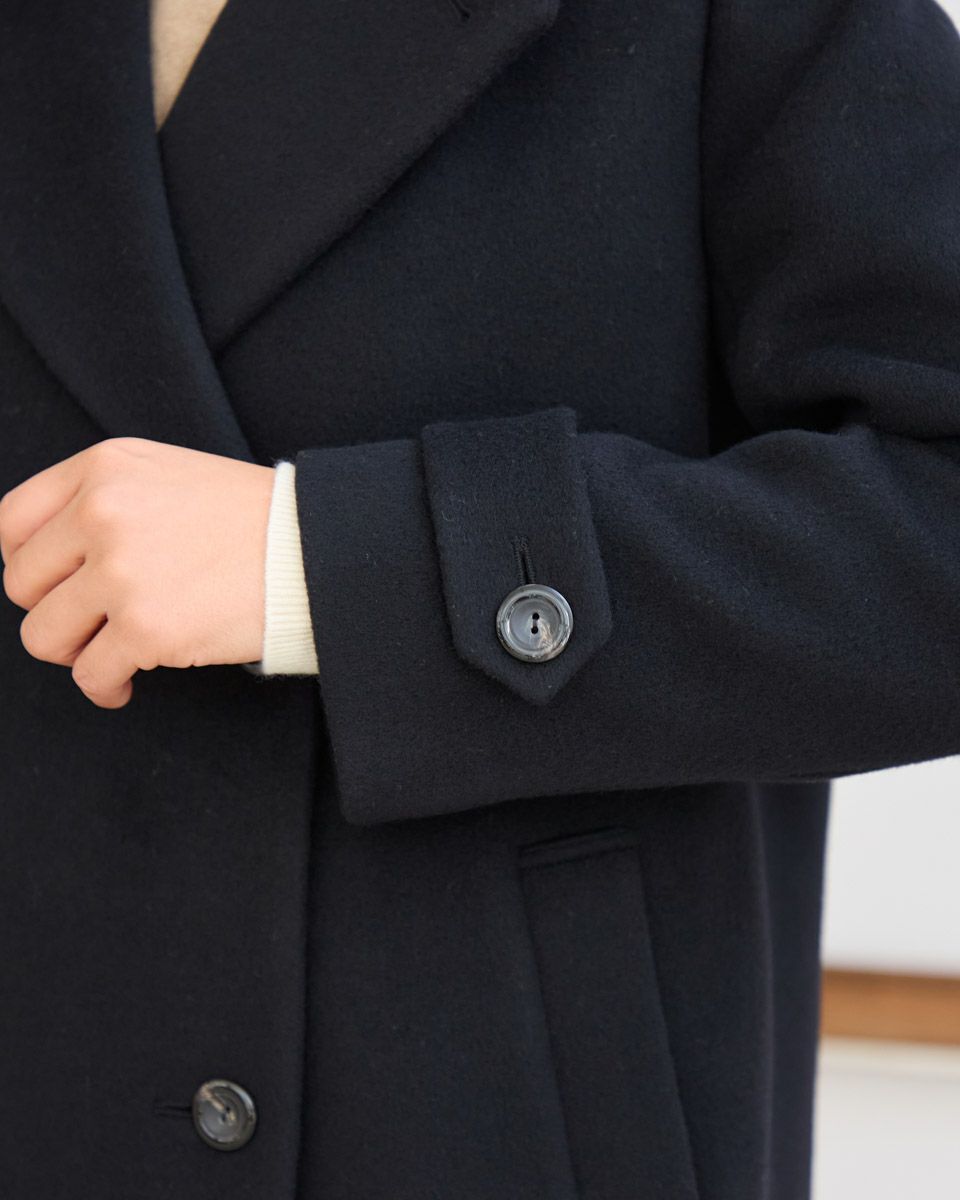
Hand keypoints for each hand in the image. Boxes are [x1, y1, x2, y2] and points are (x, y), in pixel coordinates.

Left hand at [0, 437, 275, 707]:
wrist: (315, 548)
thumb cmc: (252, 518)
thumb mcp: (168, 474)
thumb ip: (107, 499)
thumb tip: (55, 559)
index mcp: (104, 469)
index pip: (12, 522)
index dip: (25, 563)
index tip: (51, 584)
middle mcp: (102, 513)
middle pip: (22, 584)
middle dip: (53, 612)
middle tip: (90, 624)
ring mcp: (121, 572)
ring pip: (44, 636)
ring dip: (73, 653)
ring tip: (107, 654)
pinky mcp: (146, 628)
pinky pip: (90, 675)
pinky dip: (104, 687)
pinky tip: (124, 685)